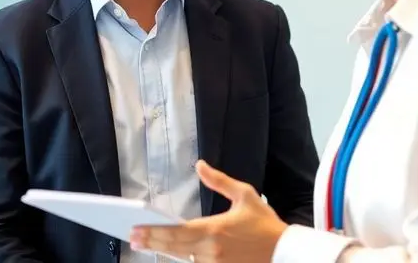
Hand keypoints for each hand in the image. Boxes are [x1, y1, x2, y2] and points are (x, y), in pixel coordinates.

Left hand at [130, 160, 288, 262]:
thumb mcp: (245, 195)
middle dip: (151, 242)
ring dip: (163, 252)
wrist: (284, 252)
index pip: (176, 232)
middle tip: (132, 238)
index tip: (137, 229)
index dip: (154, 232)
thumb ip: (219, 180)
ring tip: (144, 245)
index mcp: (214, 229)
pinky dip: (180, 259)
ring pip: (181, 259)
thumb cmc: (265, 224)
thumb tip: (200, 165)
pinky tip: (168, 253)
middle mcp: (210, 250)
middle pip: (173, 247)